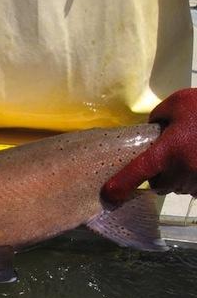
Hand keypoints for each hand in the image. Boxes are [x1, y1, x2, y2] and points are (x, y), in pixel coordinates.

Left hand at [102, 88, 196, 204]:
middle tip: (173, 152)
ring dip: (180, 174)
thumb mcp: (180, 102)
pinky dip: (196, 176)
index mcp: (168, 152)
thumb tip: (153, 129)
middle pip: (159, 183)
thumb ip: (158, 116)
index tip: (109, 195)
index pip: (138, 172)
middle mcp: (182, 172)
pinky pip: (196, 187)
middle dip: (160, 173)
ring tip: (193, 150)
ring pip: (178, 186)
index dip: (122, 184)